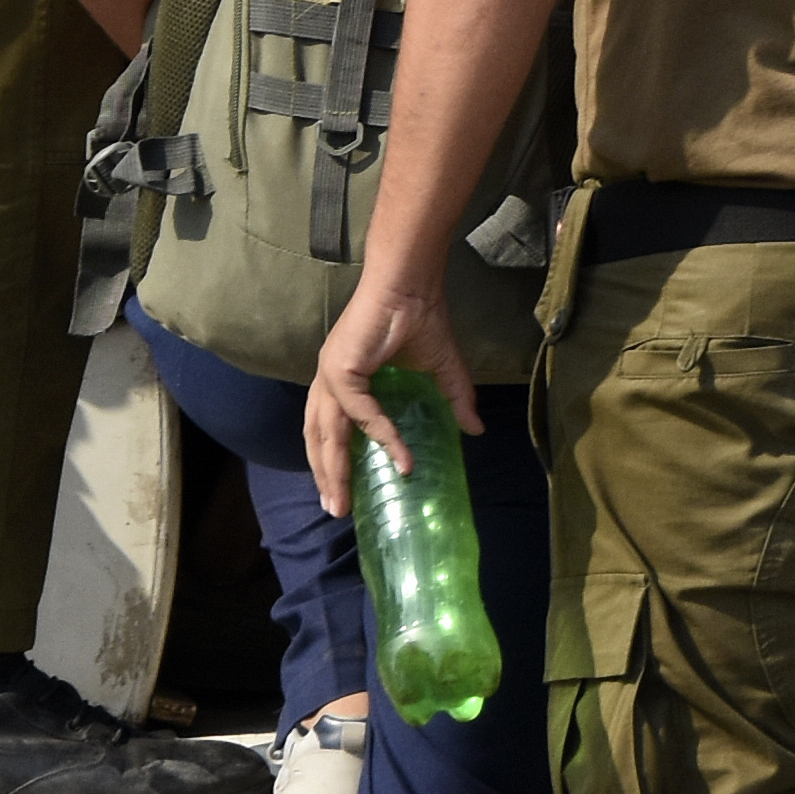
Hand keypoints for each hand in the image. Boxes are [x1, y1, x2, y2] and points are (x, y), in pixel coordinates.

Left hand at [304, 274, 471, 520]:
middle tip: (337, 509)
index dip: (333, 460)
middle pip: (318, 437)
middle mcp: (329, 379)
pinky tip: (398, 453)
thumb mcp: (441, 368)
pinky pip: (358, 412)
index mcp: (343, 379)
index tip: (343, 492)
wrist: (412, 283)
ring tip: (342, 500)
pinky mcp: (341, 367)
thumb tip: (476, 431)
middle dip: (326, 476)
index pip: (328, 428)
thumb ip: (454, 399)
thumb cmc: (421, 317)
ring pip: (325, 432)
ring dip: (332, 469)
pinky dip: (377, 434)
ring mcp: (330, 373)